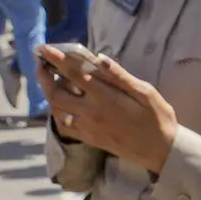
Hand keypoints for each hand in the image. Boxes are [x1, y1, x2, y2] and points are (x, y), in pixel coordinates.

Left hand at [40, 47, 176, 172]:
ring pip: (57, 110)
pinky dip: (57, 112)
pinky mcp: (89, 138)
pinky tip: (60, 103)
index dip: (56, 60)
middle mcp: (91, 113)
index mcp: (106, 98)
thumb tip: (99, 58)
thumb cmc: (157, 117)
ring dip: (48, 93)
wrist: (160, 151)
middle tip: (40, 62)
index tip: (44, 48)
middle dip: (44, 76)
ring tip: (47, 79)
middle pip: (56, 94)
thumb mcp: (145, 92)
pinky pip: (64, 126)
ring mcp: (88, 128)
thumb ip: (120, 76)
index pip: (74, 75)